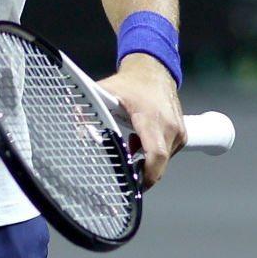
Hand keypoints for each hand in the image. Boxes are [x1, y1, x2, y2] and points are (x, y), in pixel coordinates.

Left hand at [98, 58, 184, 187]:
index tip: (137, 186)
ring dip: (145, 159)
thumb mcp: (105, 92)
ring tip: (129, 146)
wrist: (154, 70)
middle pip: (159, 162)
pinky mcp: (182, 133)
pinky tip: (138, 141)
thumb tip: (74, 125)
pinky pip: (167, 151)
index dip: (148, 174)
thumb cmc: (130, 83)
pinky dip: (152, 151)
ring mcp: (179, 130)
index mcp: (152, 119)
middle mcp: (170, 127)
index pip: (156, 154)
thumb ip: (89, 108)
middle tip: (124, 173)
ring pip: (163, 158)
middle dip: (142, 171)